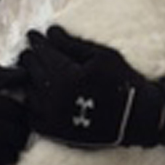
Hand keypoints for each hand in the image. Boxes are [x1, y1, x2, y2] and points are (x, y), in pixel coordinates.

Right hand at [0, 67, 29, 164]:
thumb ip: (3, 75)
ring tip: (9, 137)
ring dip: (15, 145)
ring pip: (10, 150)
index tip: (20, 112)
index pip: (15, 110)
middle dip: (21, 130)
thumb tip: (25, 75)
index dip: (22, 111)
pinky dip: (3, 157)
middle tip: (18, 127)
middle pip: (15, 132)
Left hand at [18, 27, 164, 147]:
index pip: (43, 53)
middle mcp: (56, 98)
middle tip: (30, 51)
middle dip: (29, 58)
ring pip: (28, 93)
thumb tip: (50, 32)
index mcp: (67, 77)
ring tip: (32, 71)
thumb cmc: (122, 81)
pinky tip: (37, 95)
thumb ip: (72, 44)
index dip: (36, 41)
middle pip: (31, 72)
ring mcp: (53, 117)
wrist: (136, 117)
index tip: (32, 34)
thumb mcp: (102, 55)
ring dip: (28, 80)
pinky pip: (32, 116)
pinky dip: (31, 104)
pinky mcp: (55, 132)